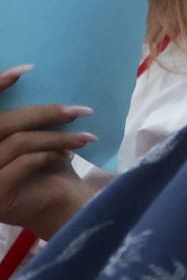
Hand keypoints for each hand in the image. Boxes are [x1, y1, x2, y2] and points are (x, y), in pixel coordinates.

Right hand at [0, 65, 97, 238]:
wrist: (59, 210)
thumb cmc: (47, 168)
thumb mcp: (33, 138)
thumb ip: (25, 119)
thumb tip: (34, 74)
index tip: (27, 69)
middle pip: (2, 123)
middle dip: (44, 113)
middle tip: (81, 110)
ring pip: (18, 142)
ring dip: (57, 137)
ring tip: (85, 137)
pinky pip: (25, 162)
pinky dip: (49, 155)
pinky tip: (66, 158)